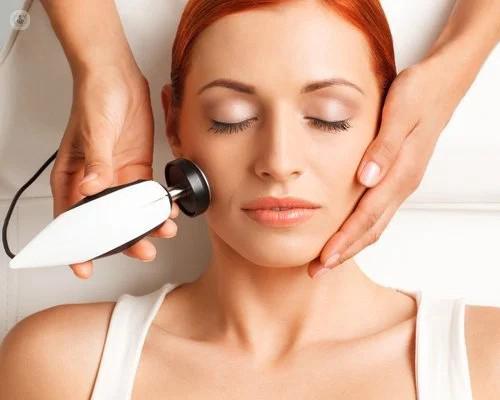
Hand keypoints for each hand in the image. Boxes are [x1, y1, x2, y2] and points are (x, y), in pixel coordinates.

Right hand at [50, 65, 178, 278]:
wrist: (118, 77)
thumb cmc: (94, 99)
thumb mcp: (95, 133)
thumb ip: (96, 163)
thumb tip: (92, 188)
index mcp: (73, 177)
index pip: (71, 219)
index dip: (77, 245)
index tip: (85, 265)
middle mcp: (95, 182)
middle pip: (106, 222)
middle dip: (123, 240)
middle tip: (142, 250)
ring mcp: (117, 177)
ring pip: (130, 212)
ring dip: (146, 225)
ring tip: (164, 231)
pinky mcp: (136, 169)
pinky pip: (147, 195)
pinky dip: (158, 205)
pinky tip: (170, 210)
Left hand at [308, 56, 467, 278]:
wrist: (443, 84)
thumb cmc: (419, 93)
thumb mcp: (400, 112)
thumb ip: (384, 146)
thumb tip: (366, 178)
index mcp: (400, 172)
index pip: (367, 216)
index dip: (344, 240)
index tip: (323, 259)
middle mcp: (401, 184)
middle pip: (370, 229)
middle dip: (343, 252)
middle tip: (316, 272)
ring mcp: (401, 183)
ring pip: (375, 224)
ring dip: (351, 244)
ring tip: (326, 259)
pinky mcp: (397, 177)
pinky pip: (378, 212)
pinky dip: (360, 228)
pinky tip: (346, 230)